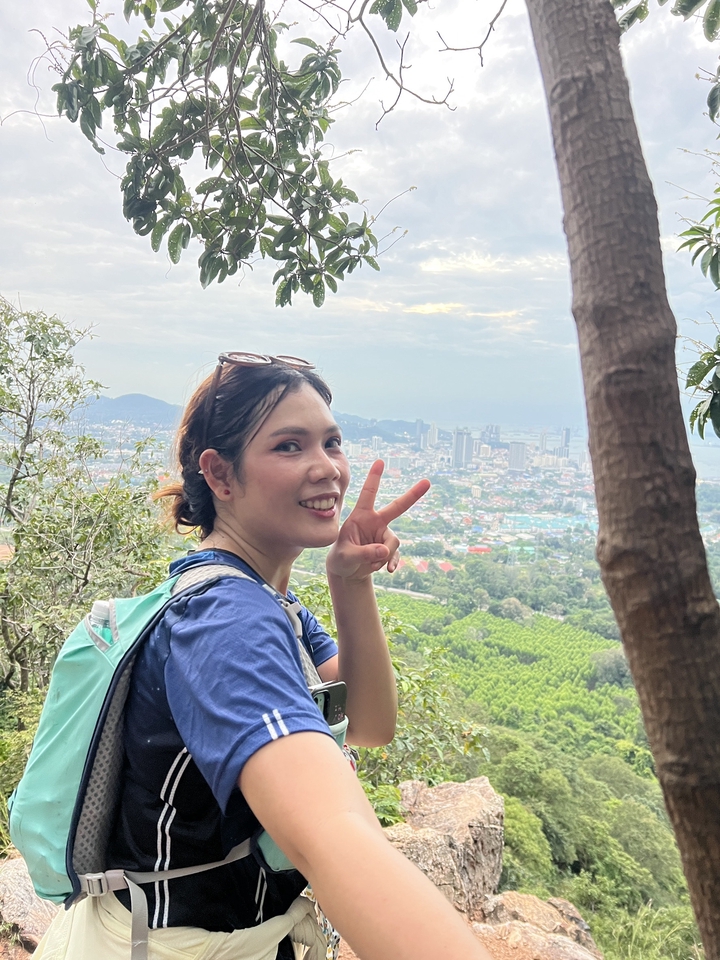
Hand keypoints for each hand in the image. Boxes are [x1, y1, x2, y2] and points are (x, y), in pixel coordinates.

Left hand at [326, 460, 430, 581]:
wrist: (346, 570)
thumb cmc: (341, 557)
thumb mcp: (346, 556)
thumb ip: (364, 553)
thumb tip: (384, 551)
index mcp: (361, 516)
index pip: (368, 494)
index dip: (374, 478)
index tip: (380, 461)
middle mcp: (376, 522)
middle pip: (397, 507)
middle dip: (413, 495)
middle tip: (427, 482)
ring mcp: (384, 535)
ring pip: (393, 542)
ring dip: (383, 556)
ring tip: (370, 564)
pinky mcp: (389, 548)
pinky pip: (395, 554)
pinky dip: (391, 562)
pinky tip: (388, 570)